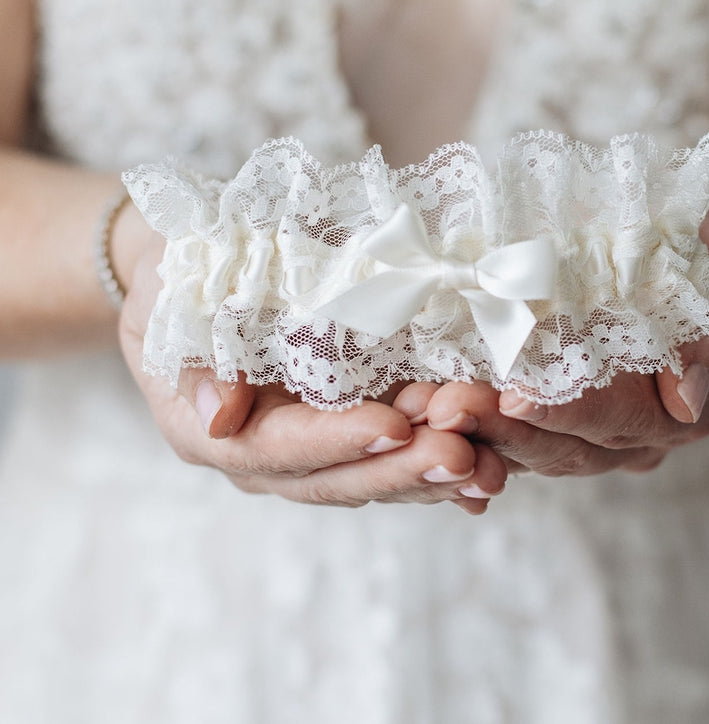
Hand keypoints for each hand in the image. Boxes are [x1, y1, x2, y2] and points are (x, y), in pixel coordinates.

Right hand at [117, 232, 506, 513]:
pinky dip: (438, 471)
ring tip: (490, 465)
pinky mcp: (348, 435)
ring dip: (432, 473)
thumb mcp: (173, 301)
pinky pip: (393, 461)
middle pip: (337, 478)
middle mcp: (266, 457)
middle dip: (401, 469)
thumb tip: (218, 418)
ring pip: (374, 477)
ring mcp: (312, 451)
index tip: (392, 427)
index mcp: (217, 432)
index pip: (279, 447)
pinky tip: (488, 478)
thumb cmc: (182, 277)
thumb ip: (197, 359)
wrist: (196, 274)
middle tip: (462, 455)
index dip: (337, 440)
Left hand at [393, 200, 708, 475]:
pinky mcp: (546, 409)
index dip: (563, 413)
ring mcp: (583, 428)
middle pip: (557, 446)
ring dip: (469, 430)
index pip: (612, 421)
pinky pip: (504, 429)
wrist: (687, 243)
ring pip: (522, 446)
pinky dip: (465, 424)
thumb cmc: (706, 245)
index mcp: (672, 410)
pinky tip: (417, 411)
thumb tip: (688, 398)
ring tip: (417, 407)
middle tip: (440, 408)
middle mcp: (625, 434)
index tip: (514, 398)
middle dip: (497, 429)